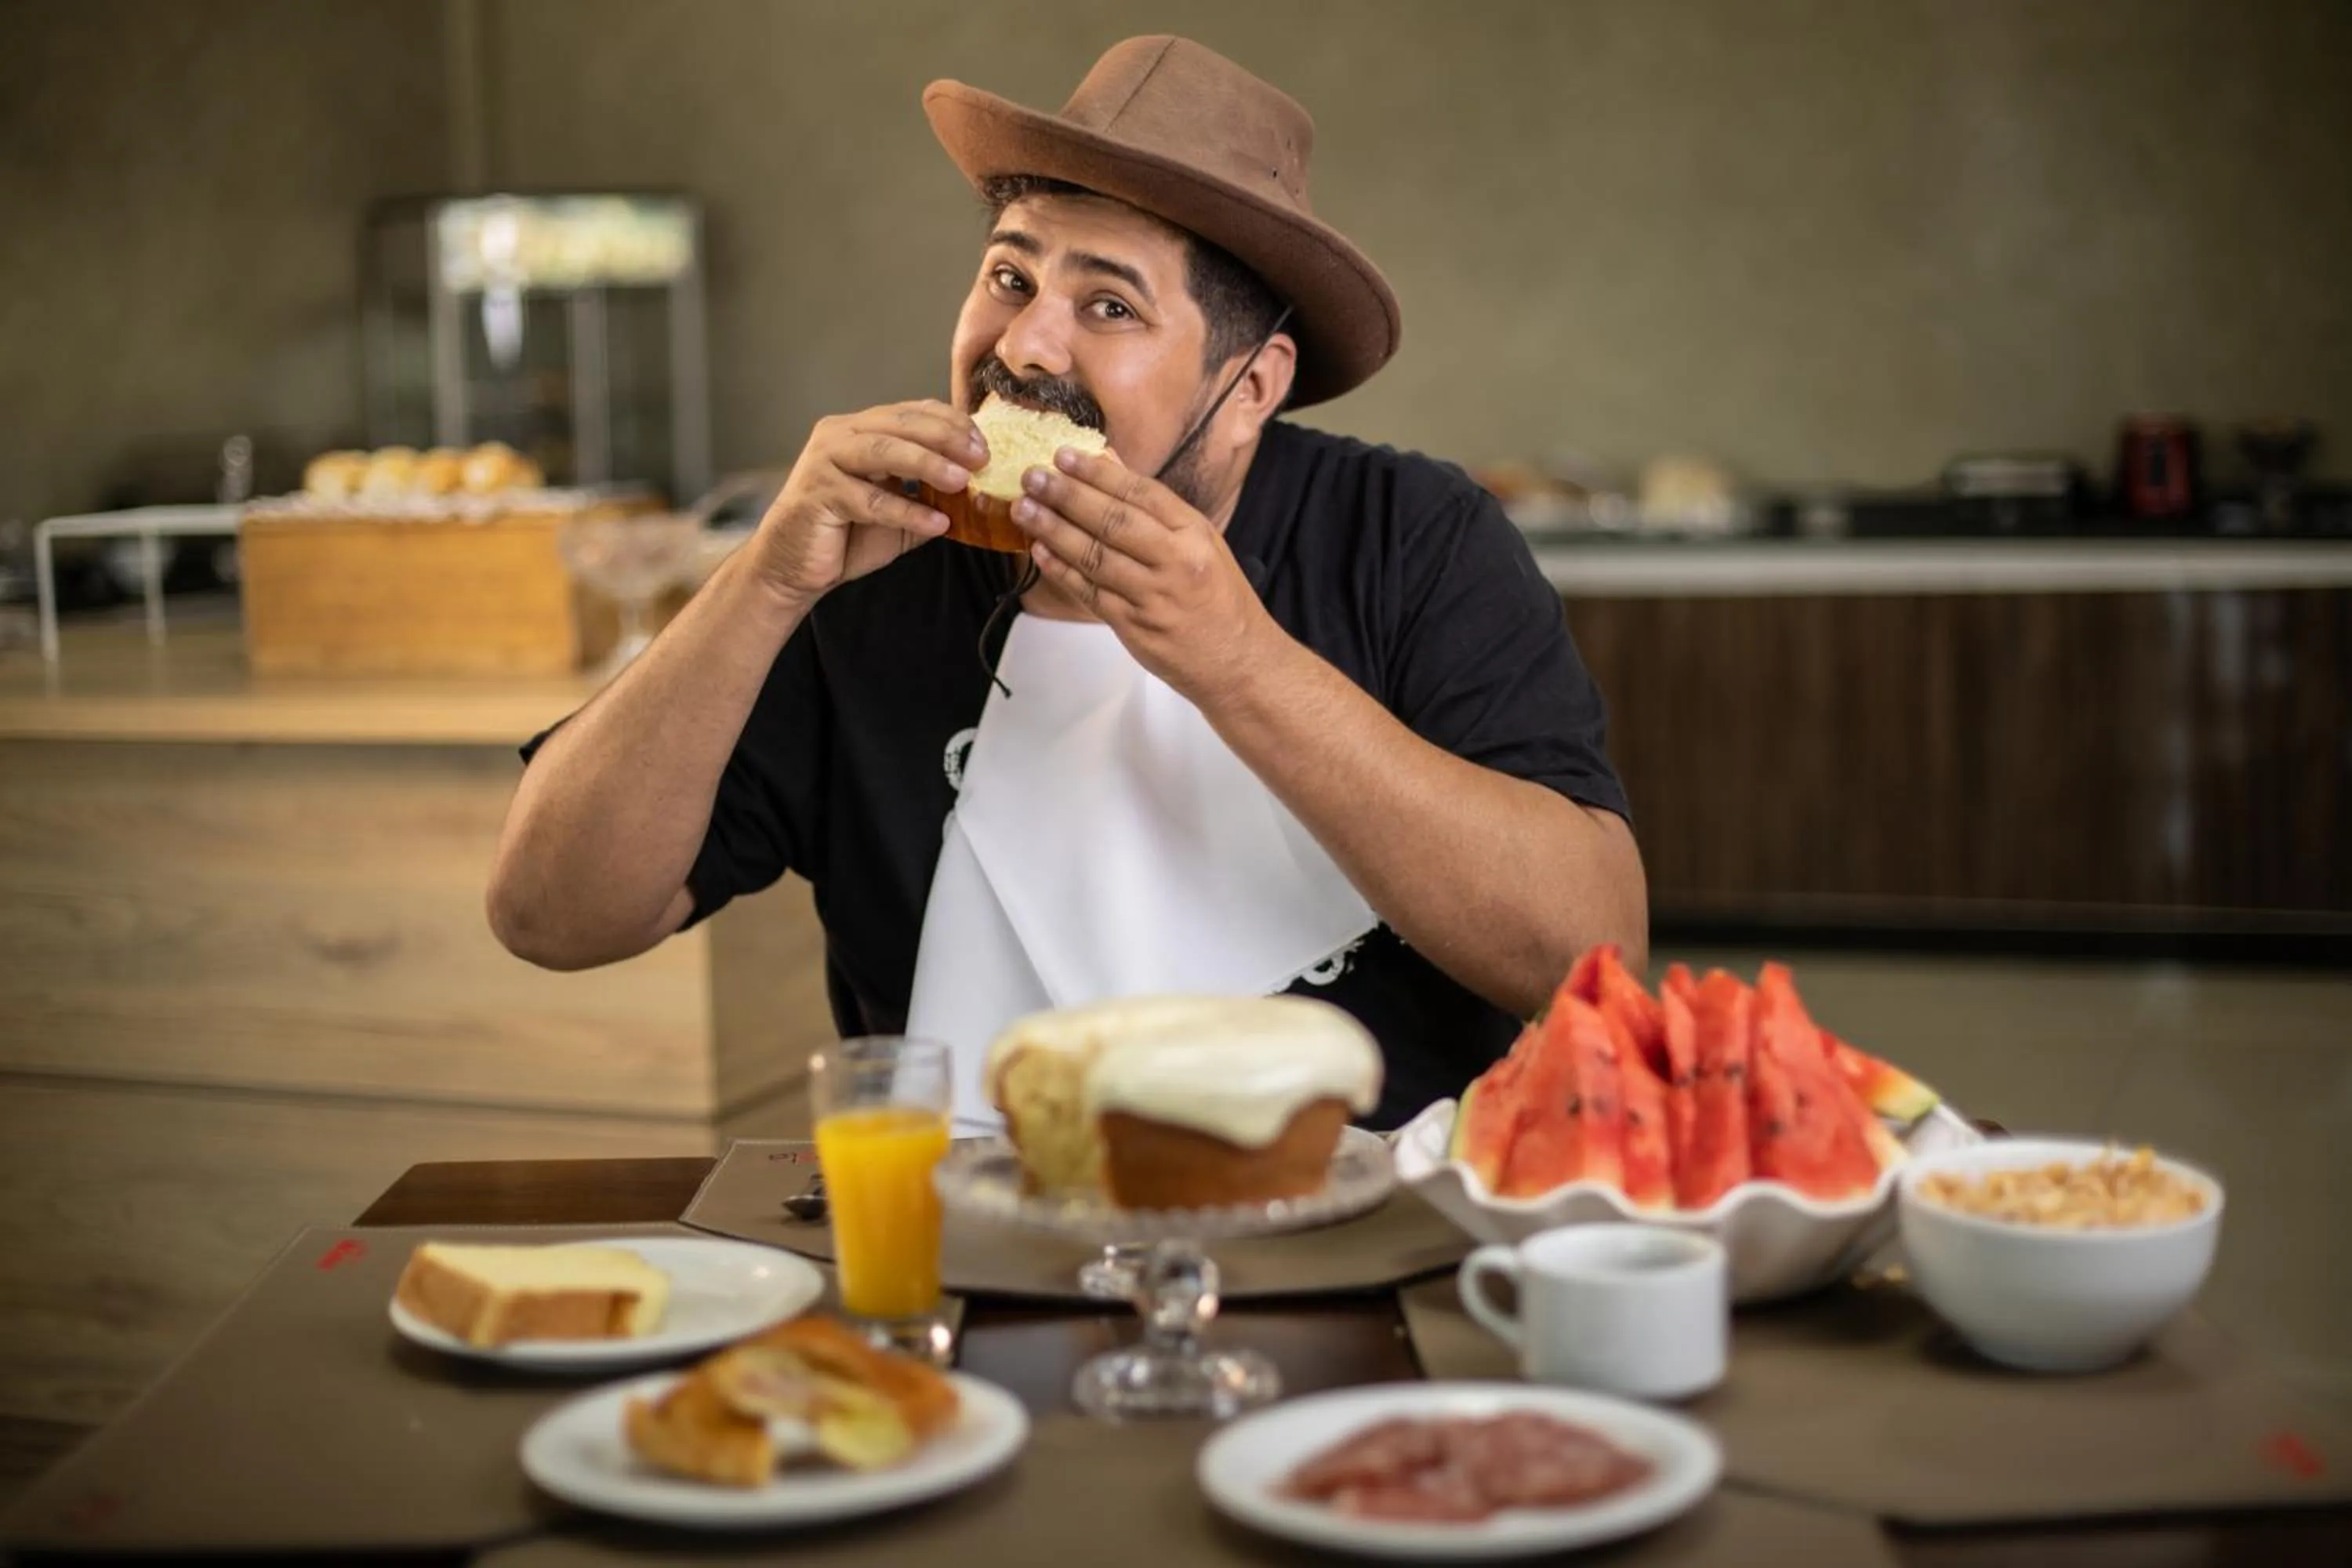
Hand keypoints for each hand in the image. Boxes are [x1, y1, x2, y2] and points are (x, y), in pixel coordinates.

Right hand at [750, 400, 986, 600]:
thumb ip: (927, 495)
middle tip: (981, 457)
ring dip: (928, 464)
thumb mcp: (897, 511)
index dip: (950, 423)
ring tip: (963, 481)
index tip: (984, 444)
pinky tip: (938, 523)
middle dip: (945, 437)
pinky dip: (907, 511)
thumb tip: (976, 490)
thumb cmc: (845, 535)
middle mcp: (840, 435)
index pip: (911, 412)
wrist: (794, 567)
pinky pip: (871, 500)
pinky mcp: (818, 494)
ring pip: (883, 452)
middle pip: (900, 424)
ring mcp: (825, 461)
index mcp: (860, 429)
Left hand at [1010, 446, 1278, 704]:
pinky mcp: (1134, 627)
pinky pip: (1090, 593)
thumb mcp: (1202, 543)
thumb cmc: (1218, 597)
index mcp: (1195, 533)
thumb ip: (1155, 508)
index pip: (1141, 493)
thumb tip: (1108, 463)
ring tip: (1024, 509)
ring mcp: (1154, 596)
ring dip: (1054, 530)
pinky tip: (1039, 551)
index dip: (1098, 473)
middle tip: (1032, 477)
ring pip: (1095, 556)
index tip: (1063, 455)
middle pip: (1113, 521)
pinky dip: (1061, 571)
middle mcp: (1176, 561)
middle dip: (1067, 496)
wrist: (1237, 662)